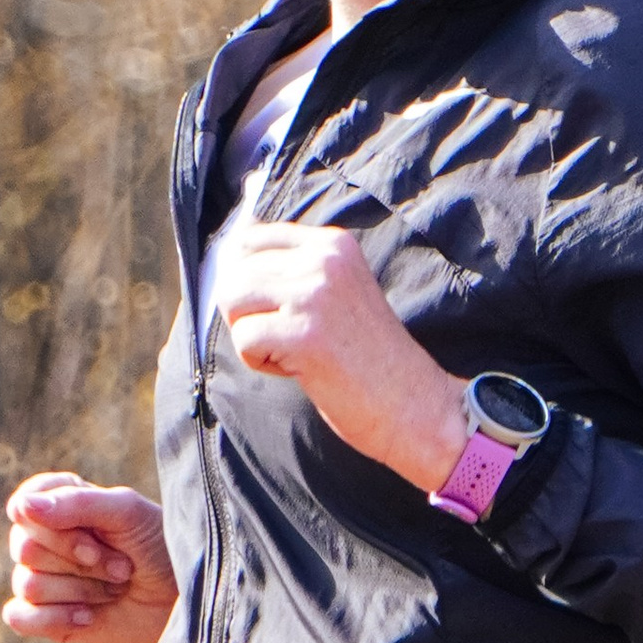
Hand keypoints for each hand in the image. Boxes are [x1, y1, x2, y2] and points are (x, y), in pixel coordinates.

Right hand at [3, 473, 176, 642]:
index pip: (23, 507)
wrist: (185, 600)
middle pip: (25, 548)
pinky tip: (88, 617)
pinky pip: (20, 617)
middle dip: (80, 561)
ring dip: (81, 590)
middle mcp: (46, 540)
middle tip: (122, 565)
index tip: (97, 533)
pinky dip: (54, 619)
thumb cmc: (161, 546)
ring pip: (28, 584)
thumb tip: (21, 508)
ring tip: (115, 589)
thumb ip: (76, 503)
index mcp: (59, 503)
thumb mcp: (127, 512)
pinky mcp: (48, 618)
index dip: (58, 526)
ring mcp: (45, 579)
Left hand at [218, 221, 467, 493]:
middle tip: (287, 338)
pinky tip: (299, 369)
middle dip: (246, 312)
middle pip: (235, 271)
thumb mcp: (338, 292)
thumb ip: (295, 271)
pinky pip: (245, 339)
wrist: (414, 404)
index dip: (246, 277)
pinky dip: (261, 362)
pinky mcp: (305, 333)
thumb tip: (228, 262)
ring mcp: (315, 294)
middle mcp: (324, 260)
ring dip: (251, 334)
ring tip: (292, 351)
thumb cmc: (369, 357)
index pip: (251, 238)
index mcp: (332, 244)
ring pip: (233, 301)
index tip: (274, 308)